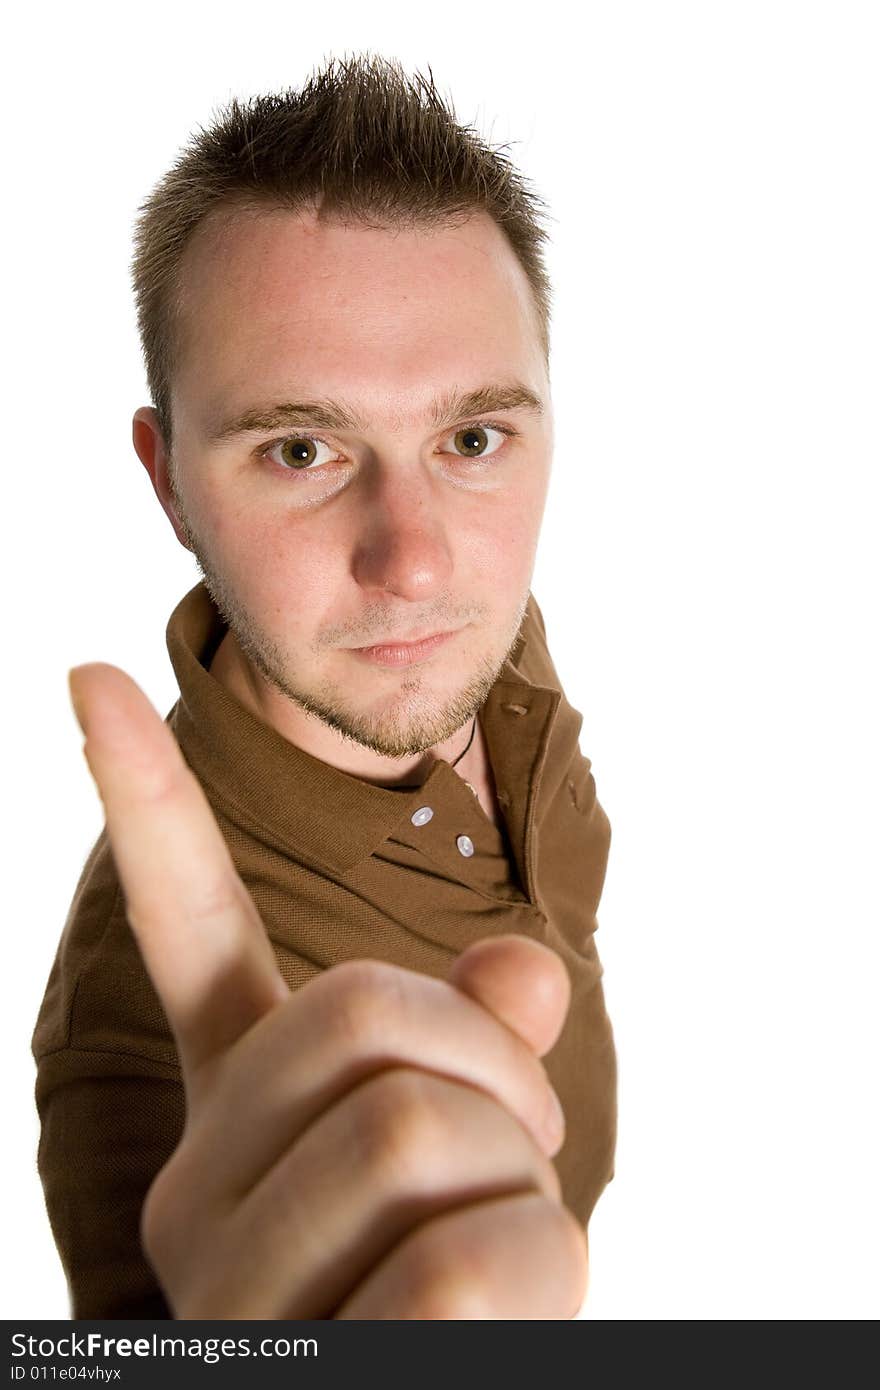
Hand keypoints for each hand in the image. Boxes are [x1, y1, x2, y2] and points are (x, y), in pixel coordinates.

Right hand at [68, 662, 588, 1318]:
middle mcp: (208, 1178)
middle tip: (506, 1158)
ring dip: (521, 1185)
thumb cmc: (446, 1301)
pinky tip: (474, 1336)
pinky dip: (536, 1280)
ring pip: (420, 1122)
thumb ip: (482, 1051)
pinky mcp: (289, 1359)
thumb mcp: (478, 1158)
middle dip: (491, 1069)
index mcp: (244, 1107)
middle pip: (365, 1008)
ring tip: (481, 1265)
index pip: (183, 924)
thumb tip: (522, 964)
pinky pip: (468, 1261)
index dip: (144, 794)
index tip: (94, 674)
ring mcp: (234, 1276)